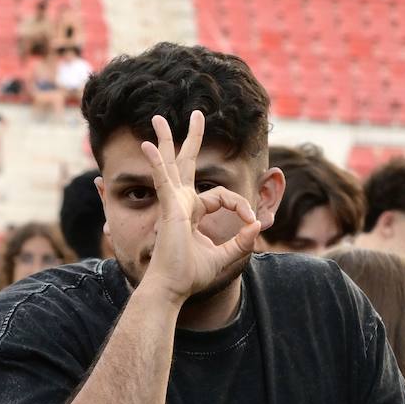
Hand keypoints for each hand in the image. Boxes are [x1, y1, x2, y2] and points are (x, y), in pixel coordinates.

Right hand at [138, 111, 261, 303]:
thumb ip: (241, 241)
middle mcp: (181, 204)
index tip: (250, 222)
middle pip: (186, 164)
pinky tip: (147, 145)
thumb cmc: (192, 276)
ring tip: (158, 118)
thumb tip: (257, 224)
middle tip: (197, 115)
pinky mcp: (168, 208)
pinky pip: (162, 179)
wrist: (174, 288)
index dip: (240, 205)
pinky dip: (156, 163)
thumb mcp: (225, 257)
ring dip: (165, 140)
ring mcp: (173, 204)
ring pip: (171, 164)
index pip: (221, 196)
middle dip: (191, 139)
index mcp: (192, 213)